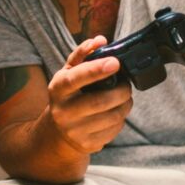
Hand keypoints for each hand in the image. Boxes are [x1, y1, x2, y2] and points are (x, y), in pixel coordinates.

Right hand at [44, 36, 133, 153]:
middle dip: (121, 90)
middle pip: (99, 101)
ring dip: (125, 104)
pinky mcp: (88, 144)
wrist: (57, 133)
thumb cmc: (68, 96)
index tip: (115, 62)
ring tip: (124, 97)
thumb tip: (100, 40)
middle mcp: (63, 112)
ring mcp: (75, 131)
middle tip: (127, 85)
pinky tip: (116, 112)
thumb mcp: (68, 74)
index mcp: (58, 89)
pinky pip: (114, 129)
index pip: (76, 78)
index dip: (96, 70)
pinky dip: (121, 118)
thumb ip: (82, 55)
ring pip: (112, 116)